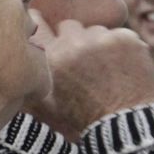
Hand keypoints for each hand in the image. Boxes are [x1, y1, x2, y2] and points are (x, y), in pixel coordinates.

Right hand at [25, 20, 153, 140]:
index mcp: (54, 56)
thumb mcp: (49, 105)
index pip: (45, 28)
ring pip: (99, 31)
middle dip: (78, 40)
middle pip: (72, 27)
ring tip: (108, 69)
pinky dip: (125, 49)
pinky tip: (125, 68)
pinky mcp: (128, 40)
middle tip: (88, 62)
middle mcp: (76, 43)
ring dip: (101, 44)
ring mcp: (104, 39)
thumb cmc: (85, 119)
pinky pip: (123, 35)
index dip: (55, 38)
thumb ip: (34, 81)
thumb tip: (26, 66)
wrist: (124, 126)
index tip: (63, 45)